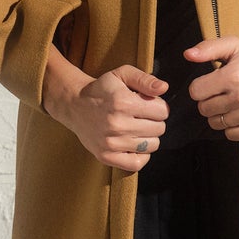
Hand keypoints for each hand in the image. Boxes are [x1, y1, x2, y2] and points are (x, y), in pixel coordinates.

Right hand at [49, 64, 169, 170]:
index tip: (148, 104)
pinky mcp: (106, 156)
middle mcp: (117, 124)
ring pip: (152, 145)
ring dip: (148, 136)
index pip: (162, 111)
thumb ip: (145, 79)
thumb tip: (164, 88)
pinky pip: (137, 163)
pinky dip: (141, 154)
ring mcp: (111, 143)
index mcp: (123, 102)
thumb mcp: (122, 74)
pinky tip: (133, 143)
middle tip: (140, 116)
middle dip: (154, 120)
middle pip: (159, 129)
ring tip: (136, 128)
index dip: (159, 106)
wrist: (75, 105)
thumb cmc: (102, 89)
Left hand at [185, 36, 238, 139]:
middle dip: (209, 101)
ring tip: (232, 103)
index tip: (211, 83)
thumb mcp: (234, 46)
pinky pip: (230, 135)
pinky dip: (231, 127)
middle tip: (223, 93)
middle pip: (204, 109)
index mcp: (233, 75)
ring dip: (220, 114)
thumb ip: (208, 48)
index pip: (196, 91)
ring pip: (215, 123)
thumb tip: (188, 54)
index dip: (200, 87)